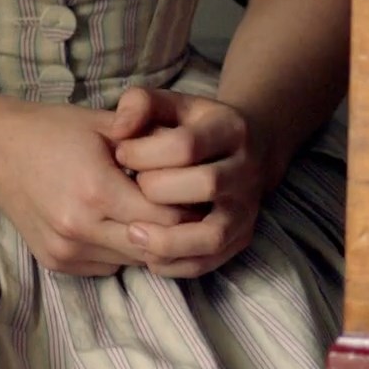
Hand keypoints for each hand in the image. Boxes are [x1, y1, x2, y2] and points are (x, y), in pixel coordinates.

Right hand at [0, 102, 187, 275]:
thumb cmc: (56, 131)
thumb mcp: (107, 125)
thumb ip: (153, 142)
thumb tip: (198, 162)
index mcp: (97, 191)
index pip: (167, 218)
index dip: (188, 207)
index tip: (196, 193)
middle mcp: (80, 228)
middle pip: (154, 246)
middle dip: (174, 231)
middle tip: (185, 209)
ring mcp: (66, 250)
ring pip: (133, 261)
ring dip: (149, 242)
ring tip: (150, 213)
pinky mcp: (57, 263)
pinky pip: (108, 266)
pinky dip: (122, 249)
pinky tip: (118, 223)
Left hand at [108, 87, 268, 278]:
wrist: (249, 149)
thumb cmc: (196, 126)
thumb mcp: (173, 104)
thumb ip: (141, 103)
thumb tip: (119, 129)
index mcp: (231, 130)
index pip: (188, 145)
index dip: (146, 152)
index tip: (121, 154)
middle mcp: (246, 171)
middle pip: (207, 185)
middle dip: (158, 190)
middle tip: (132, 187)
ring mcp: (247, 209)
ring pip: (213, 235)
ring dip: (169, 240)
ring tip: (132, 234)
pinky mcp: (241, 237)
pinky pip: (210, 261)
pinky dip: (176, 264)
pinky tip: (147, 254)